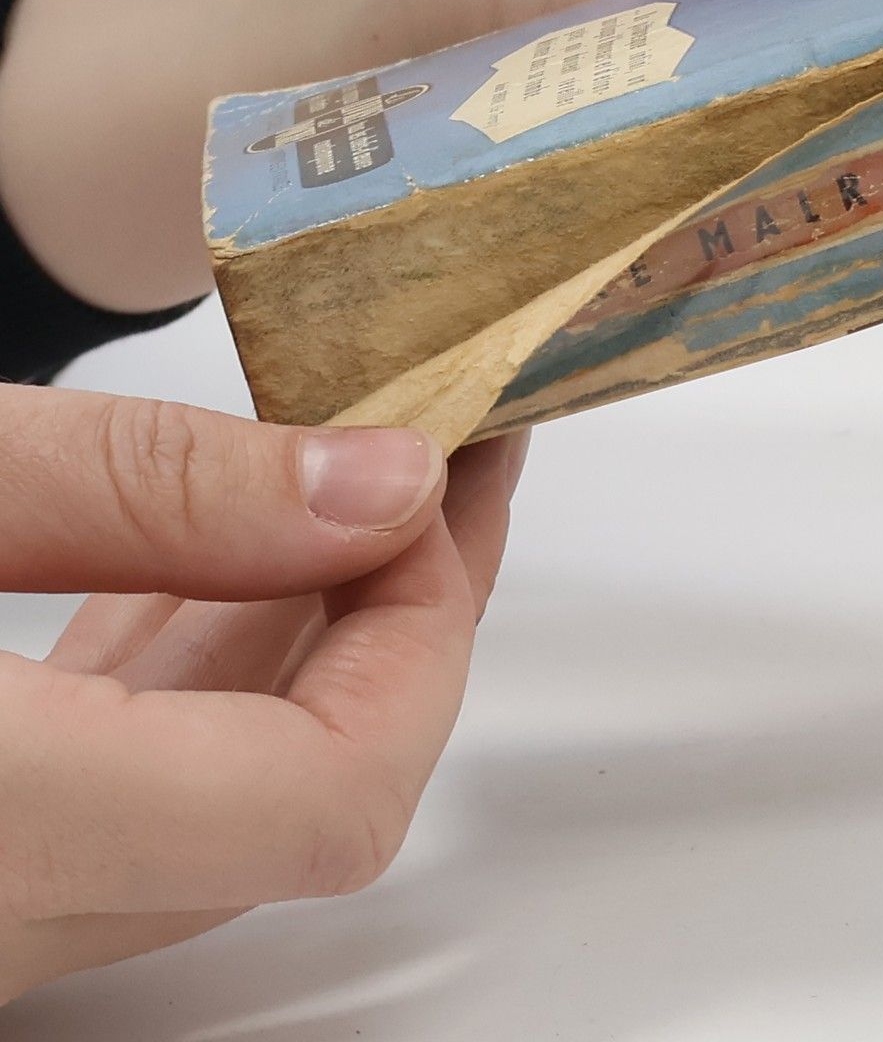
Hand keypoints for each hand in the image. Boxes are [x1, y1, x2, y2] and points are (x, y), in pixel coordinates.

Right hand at [0, 385, 525, 1002]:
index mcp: (6, 832)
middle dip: (396, 601)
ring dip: (301, 628)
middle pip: (301, 792)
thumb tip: (374, 486)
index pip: (332, 794)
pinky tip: (210, 550)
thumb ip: (147, 487)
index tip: (425, 481)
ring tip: (351, 466)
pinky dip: (191, 671)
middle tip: (444, 446)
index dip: (422, 630)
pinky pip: (128, 791)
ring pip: (217, 794)